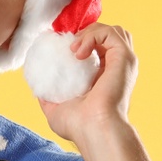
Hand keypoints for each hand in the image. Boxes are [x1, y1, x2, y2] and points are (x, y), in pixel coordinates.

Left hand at [35, 22, 137, 146]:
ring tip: (73, 49)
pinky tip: (77, 51)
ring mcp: (123, 62)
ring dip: (89, 32)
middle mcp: (117, 67)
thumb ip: (48, 97)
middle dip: (87, 32)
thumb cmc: (78, 126)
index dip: (82, 39)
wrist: (93, 130)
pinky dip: (92, 35)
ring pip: (112, 30)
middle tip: (68, 46)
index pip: (99, 47)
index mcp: (105, 76)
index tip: (62, 45)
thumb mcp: (55, 109)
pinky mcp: (124, 58)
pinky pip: (110, 33)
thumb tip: (37, 90)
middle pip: (109, 35)